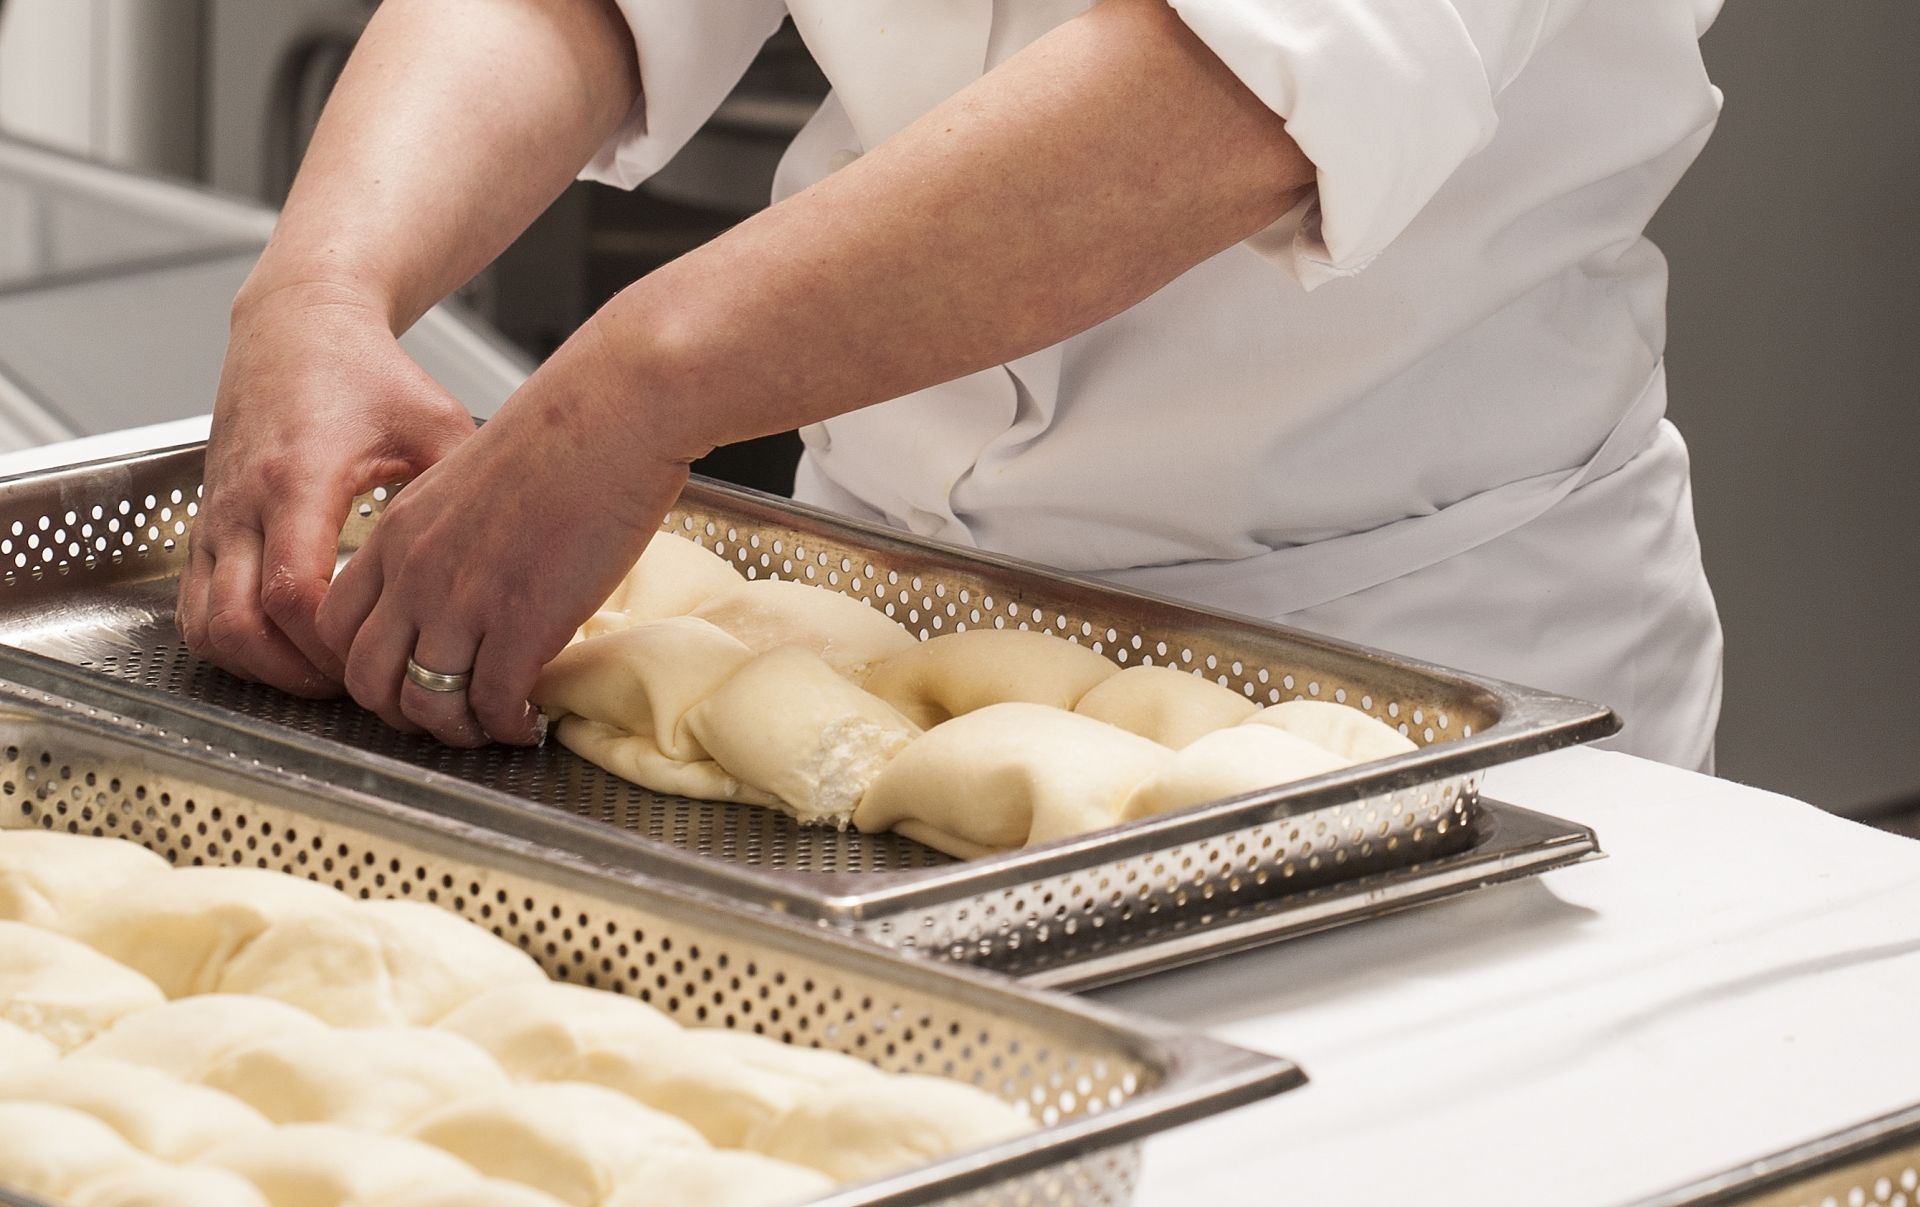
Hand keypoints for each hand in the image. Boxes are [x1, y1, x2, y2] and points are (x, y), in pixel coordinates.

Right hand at [178, 281, 478, 697]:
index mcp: (298, 478)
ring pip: (209, 628)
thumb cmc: (367, 374)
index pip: (294, 589)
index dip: (335, 644)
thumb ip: (465, 488)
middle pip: (242, 626)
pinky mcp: (205, 527)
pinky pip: (196, 611)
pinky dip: (236, 646)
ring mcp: (216, 519)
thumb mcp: (435, 421)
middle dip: (299, 672)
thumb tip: (518, 555)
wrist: (296, 328)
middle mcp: (243, 504)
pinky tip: (289, 650)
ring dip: (263, 668)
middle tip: (362, 683)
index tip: (388, 653)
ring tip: (329, 675)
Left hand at [314, 331, 686, 745]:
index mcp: (395, 534)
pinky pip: (493, 704)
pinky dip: (508, 727)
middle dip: (401, 712)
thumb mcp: (466, 480)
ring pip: (425, 703)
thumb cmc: (559, 435)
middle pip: (367, 679)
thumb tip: (467, 577)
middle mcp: (415, 573)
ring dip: (455, 730)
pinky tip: (531, 722)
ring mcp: (465, 603)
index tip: (403, 674)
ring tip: (489, 727)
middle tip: (443, 714)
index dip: (364, 665)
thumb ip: (446, 534)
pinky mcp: (522, 624)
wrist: (610, 414)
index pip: (337, 625)